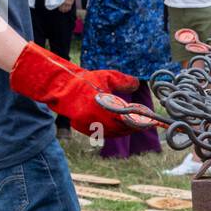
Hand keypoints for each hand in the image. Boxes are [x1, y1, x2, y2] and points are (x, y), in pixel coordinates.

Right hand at [9, 42, 139, 137]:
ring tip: (132, 125)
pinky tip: (118, 126)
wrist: (61, 88)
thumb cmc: (85, 81)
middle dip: (133, 127)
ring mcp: (89, 126)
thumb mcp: (106, 77)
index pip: (127, 120)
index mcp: (104, 108)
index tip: (149, 121)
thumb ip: (123, 81)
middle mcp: (97, 120)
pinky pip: (101, 133)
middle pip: (121, 130)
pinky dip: (112, 131)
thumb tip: (136, 83)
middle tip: (143, 123)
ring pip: (112, 133)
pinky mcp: (83, 129)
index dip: (140, 122)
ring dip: (123, 130)